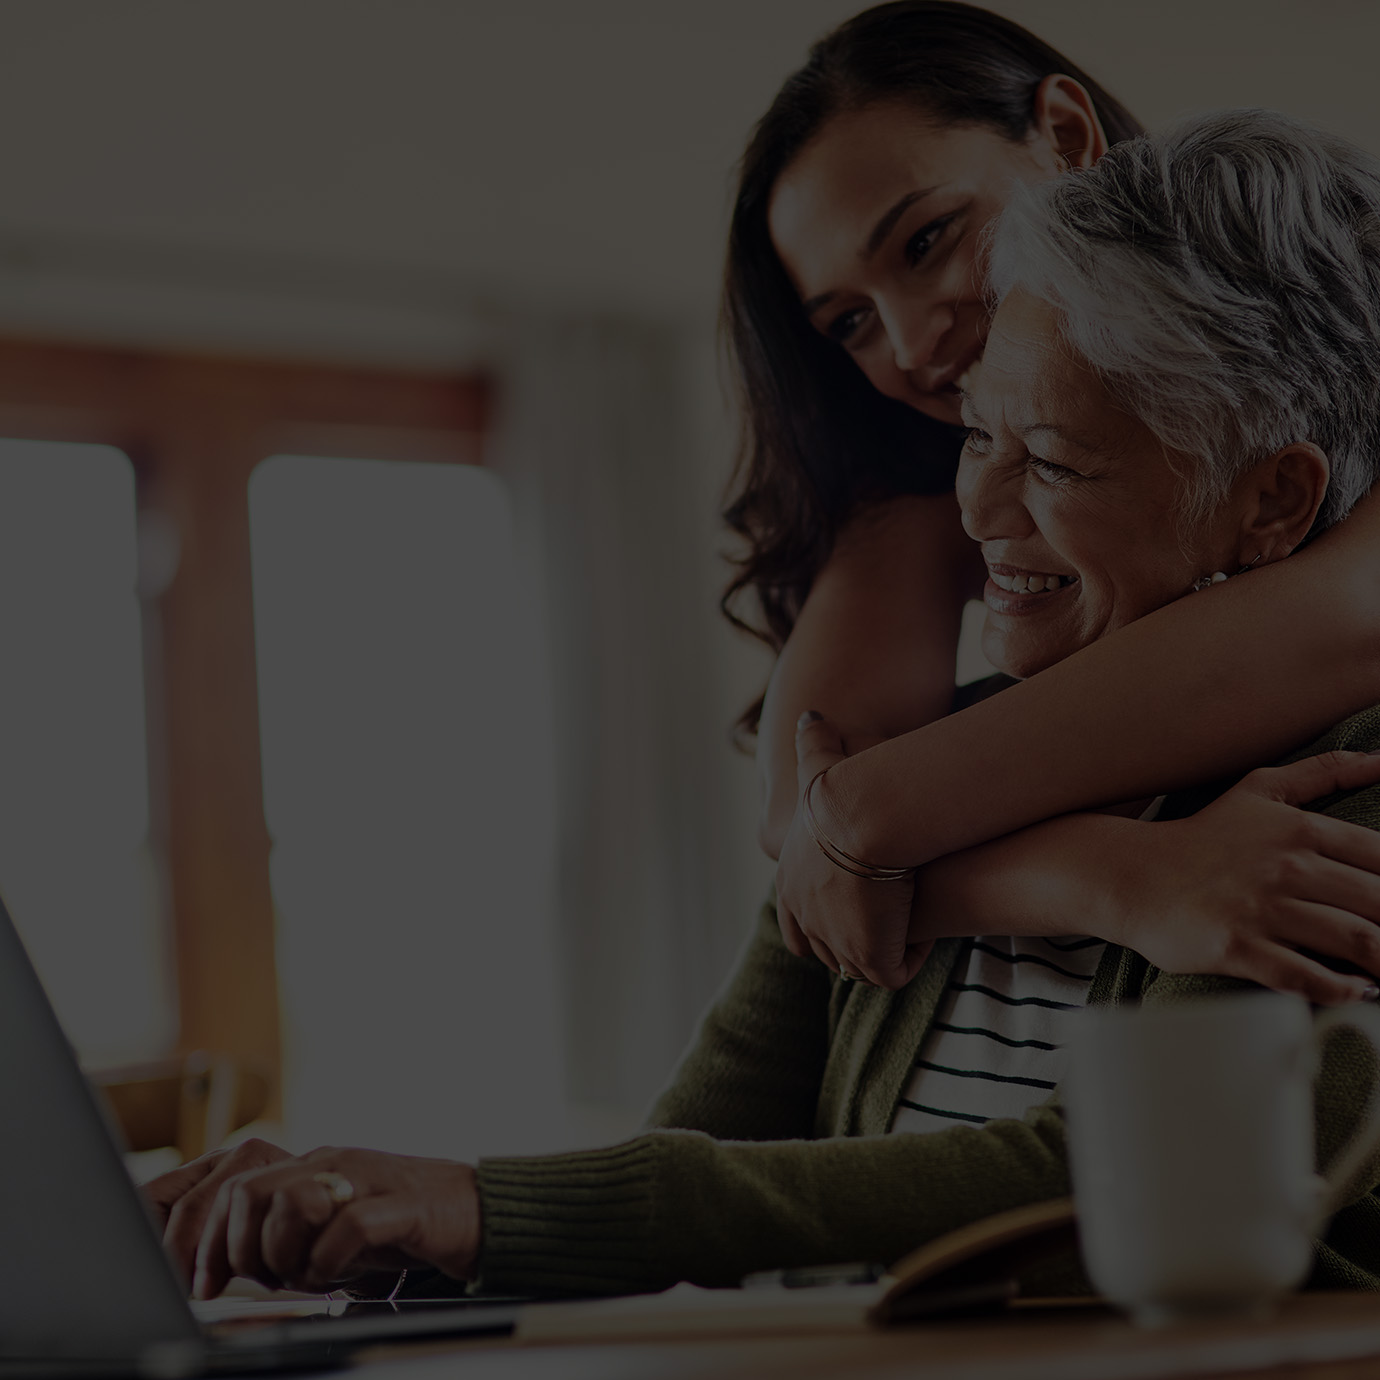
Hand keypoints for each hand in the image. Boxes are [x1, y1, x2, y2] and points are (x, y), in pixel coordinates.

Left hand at [144, 1138, 481, 1297]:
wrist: (475, 1210)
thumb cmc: (397, 1225)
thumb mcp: (327, 1226)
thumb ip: (280, 1233)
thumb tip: (217, 1265)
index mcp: (308, 1166)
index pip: (230, 1187)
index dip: (202, 1239)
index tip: (200, 1285)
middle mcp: (331, 1163)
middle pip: (247, 1193)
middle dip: (238, 1251)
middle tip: (263, 1282)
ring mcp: (366, 1180)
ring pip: (291, 1204)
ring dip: (286, 1256)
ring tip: (307, 1277)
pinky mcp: (402, 1205)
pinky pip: (348, 1228)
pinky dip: (332, 1262)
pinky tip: (340, 1275)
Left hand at [774, 712, 926, 988]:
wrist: (865, 815)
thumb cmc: (846, 788)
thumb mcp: (822, 765)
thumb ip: (814, 743)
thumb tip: (811, 715)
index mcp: (790, 883)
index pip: (796, 925)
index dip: (823, 922)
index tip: (855, 910)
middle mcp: (806, 918)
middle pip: (827, 951)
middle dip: (856, 942)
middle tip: (889, 923)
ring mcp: (835, 942)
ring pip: (859, 966)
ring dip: (885, 949)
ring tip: (912, 927)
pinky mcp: (869, 956)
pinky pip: (893, 972)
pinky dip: (911, 957)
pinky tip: (929, 932)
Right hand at [1109, 750, 1379, 1004]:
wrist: (1131, 875)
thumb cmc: (1201, 837)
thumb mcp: (1260, 790)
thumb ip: (1324, 772)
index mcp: (1300, 829)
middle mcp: (1286, 867)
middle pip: (1378, 903)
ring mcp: (1262, 909)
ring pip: (1353, 940)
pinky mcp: (1237, 948)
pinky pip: (1305, 976)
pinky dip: (1341, 990)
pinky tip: (1356, 990)